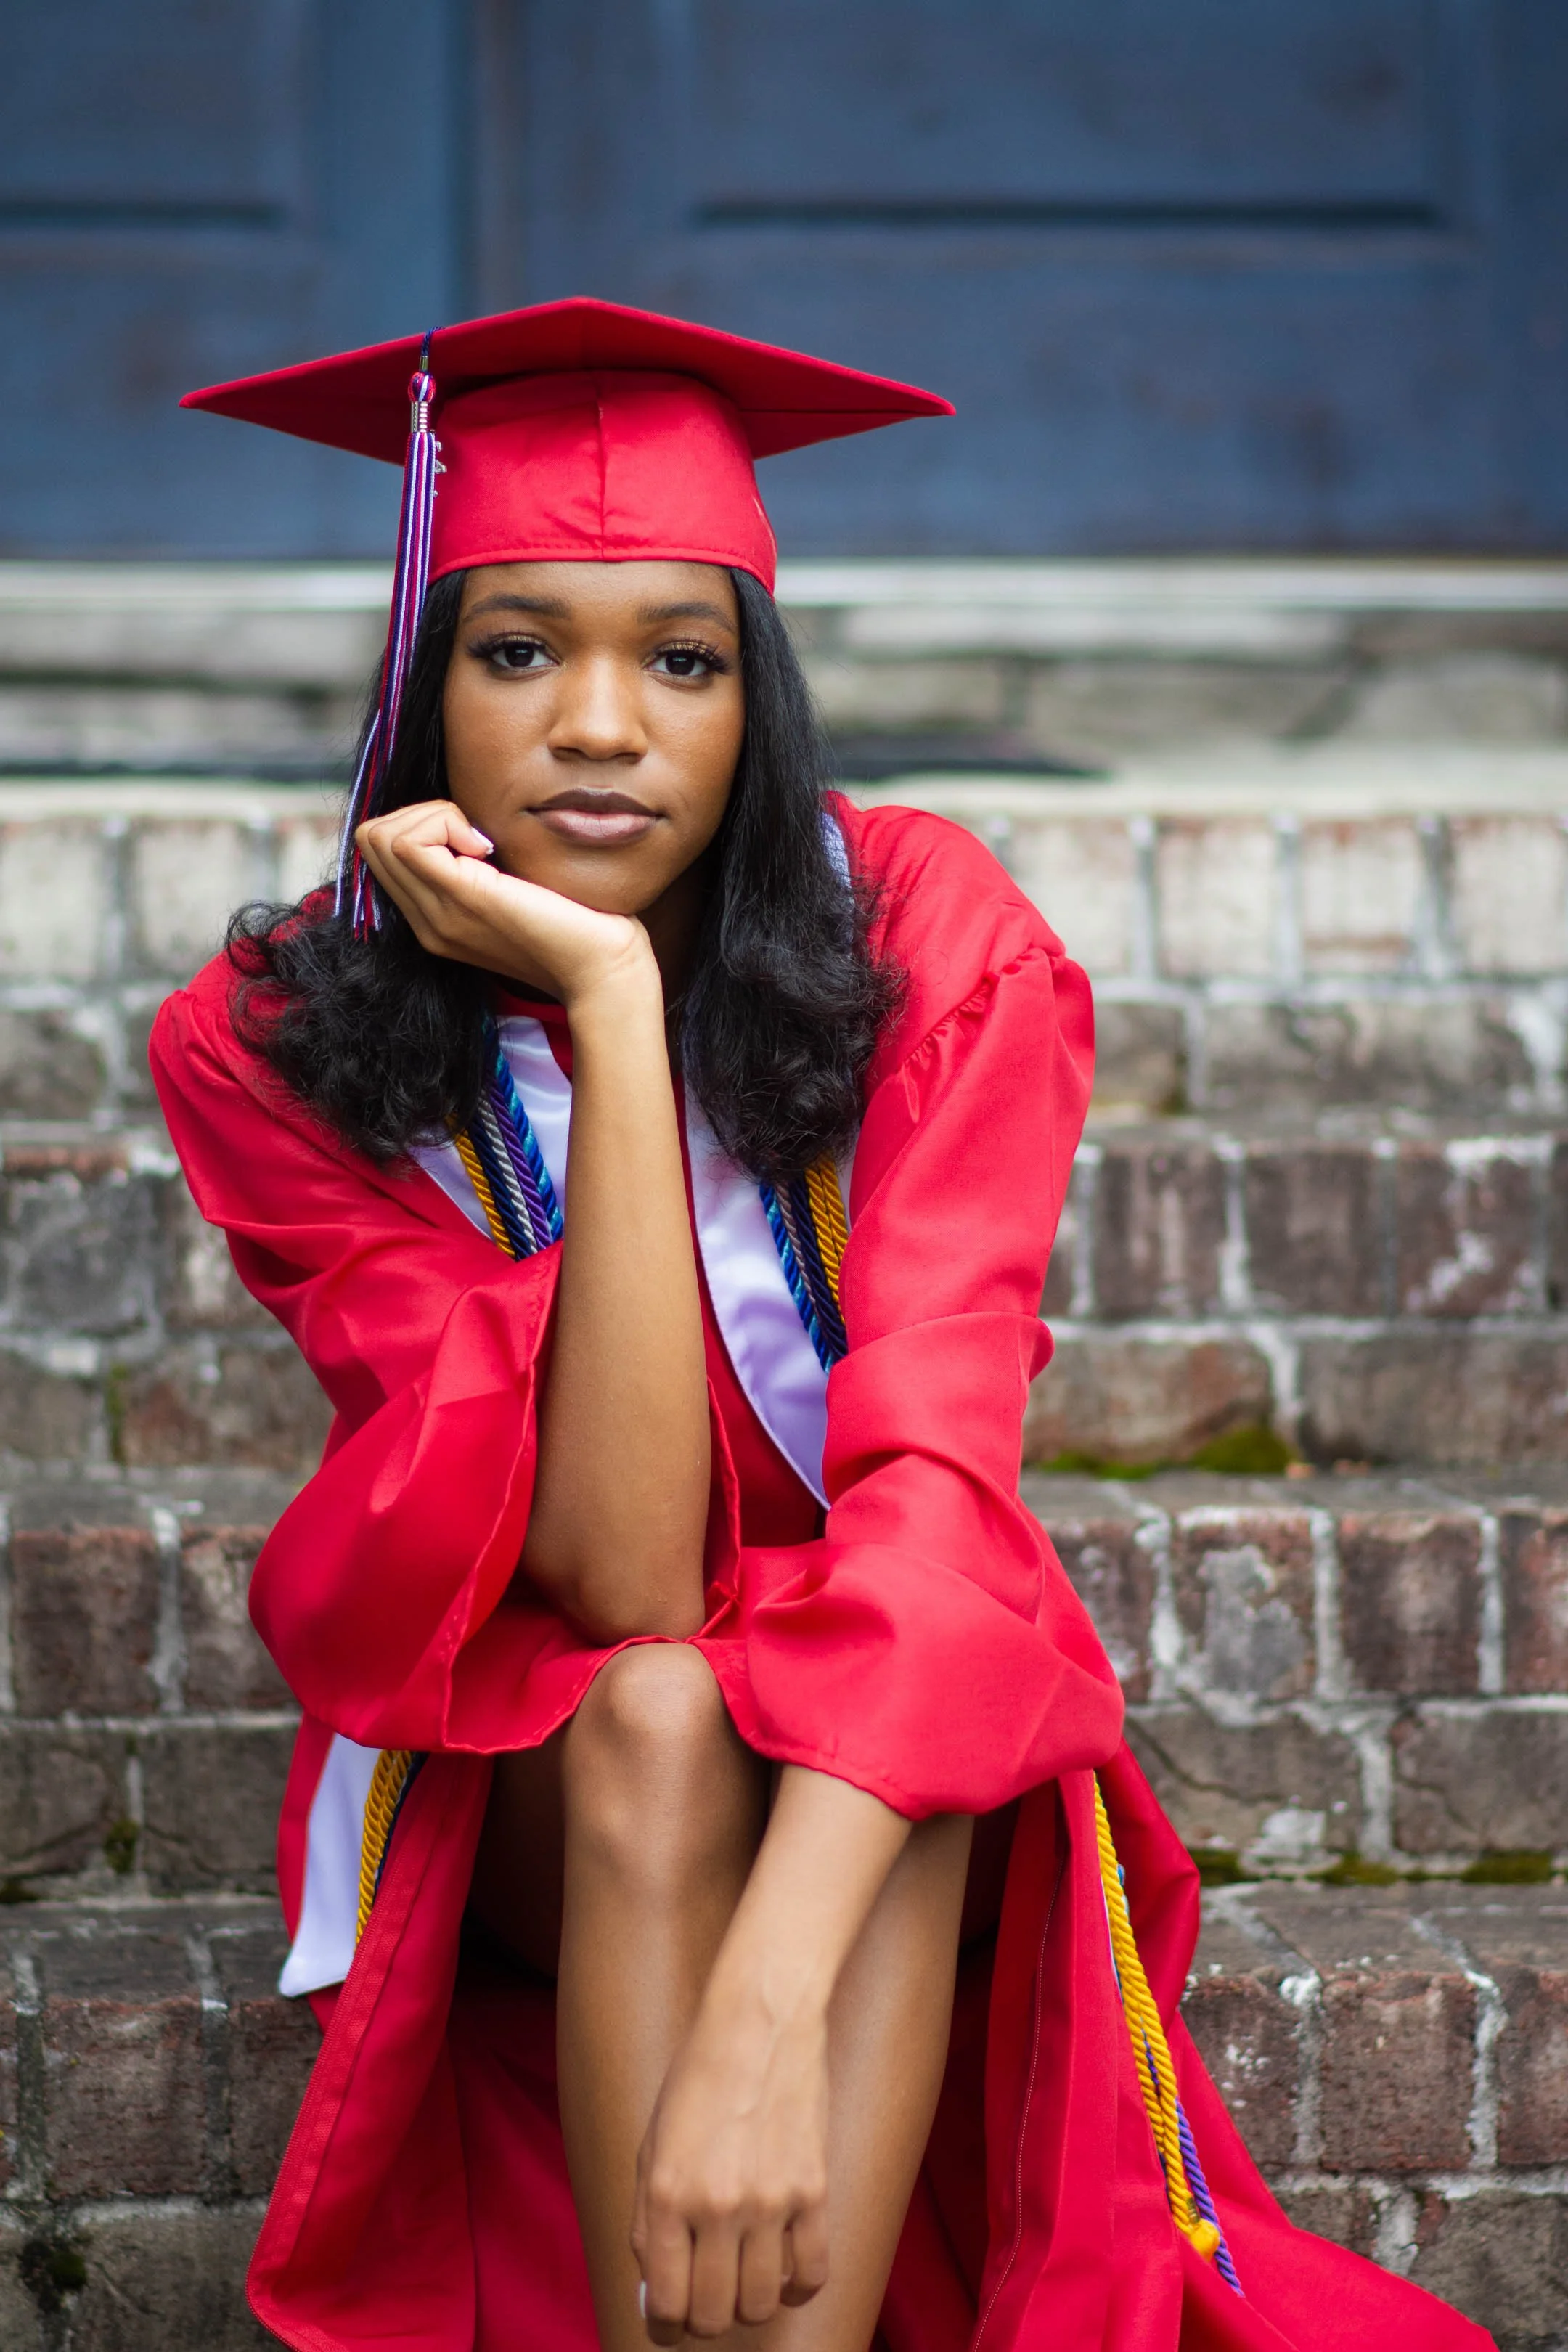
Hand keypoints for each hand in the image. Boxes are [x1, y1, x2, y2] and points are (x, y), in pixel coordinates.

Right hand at [356, 800, 656, 1012]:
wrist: (603, 969)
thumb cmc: (579, 924)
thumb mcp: (517, 889)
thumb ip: (486, 864)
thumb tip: (475, 821)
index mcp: (437, 919)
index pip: (382, 850)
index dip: (421, 823)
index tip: (477, 837)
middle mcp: (427, 921)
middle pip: (372, 839)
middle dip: (421, 814)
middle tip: (477, 833)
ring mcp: (438, 915)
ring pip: (379, 836)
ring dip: (431, 816)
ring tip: (482, 841)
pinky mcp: (461, 899)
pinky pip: (409, 842)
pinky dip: (443, 823)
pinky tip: (488, 846)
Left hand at [632, 1987, 830, 2341]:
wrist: (759, 2021)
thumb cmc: (698, 2080)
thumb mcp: (651, 2146)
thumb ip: (649, 2222)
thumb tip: (659, 2293)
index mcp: (666, 2195)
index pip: (665, 2305)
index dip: (665, 2328)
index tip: (671, 2323)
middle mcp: (716, 2205)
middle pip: (714, 2317)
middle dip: (706, 2321)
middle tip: (707, 2299)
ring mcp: (769, 2200)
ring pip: (762, 2304)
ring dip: (750, 2303)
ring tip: (745, 2278)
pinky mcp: (814, 2189)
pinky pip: (812, 2274)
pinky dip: (798, 2287)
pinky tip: (785, 2270)